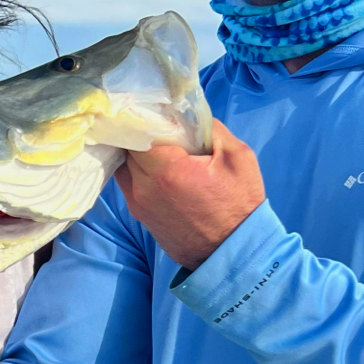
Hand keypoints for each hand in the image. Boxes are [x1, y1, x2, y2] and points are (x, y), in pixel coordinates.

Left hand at [114, 119, 264, 271]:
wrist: (232, 254)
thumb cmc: (239, 206)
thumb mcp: (238, 157)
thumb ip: (211, 129)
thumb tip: (188, 114)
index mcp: (166, 170)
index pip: (138, 131)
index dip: (145, 117)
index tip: (155, 109)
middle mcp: (143, 188)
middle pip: (128, 148)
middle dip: (141, 134)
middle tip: (158, 126)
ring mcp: (138, 205)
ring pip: (124, 166)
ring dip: (137, 154)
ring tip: (158, 147)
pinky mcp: (139, 216)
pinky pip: (129, 184)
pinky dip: (138, 172)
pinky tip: (156, 167)